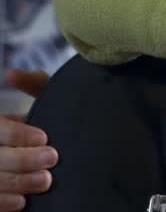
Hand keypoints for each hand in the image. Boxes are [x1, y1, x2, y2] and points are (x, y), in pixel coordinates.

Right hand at [1, 69, 56, 210]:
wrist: (51, 155)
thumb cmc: (44, 125)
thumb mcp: (42, 102)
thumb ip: (34, 86)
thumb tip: (12, 74)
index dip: (16, 134)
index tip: (44, 138)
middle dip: (21, 160)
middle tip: (52, 158)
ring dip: (16, 182)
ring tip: (45, 180)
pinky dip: (3, 202)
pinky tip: (21, 202)